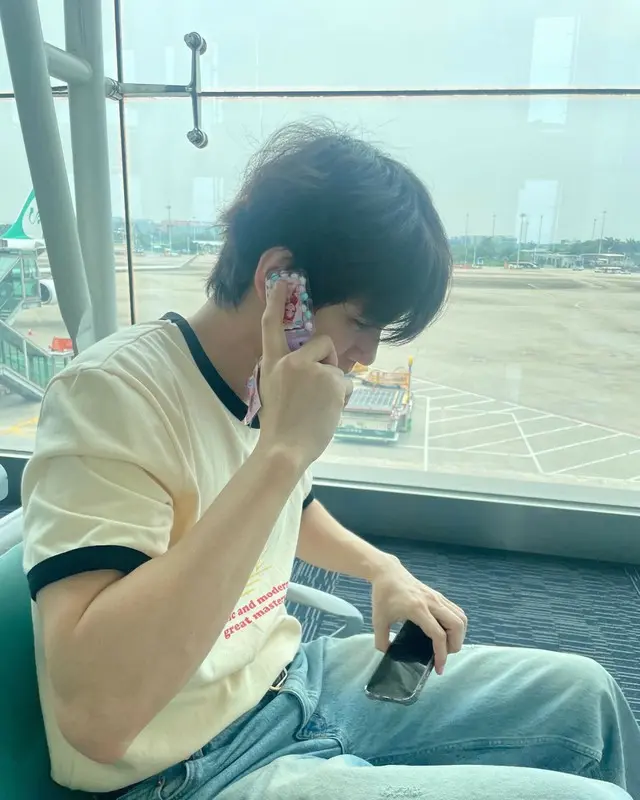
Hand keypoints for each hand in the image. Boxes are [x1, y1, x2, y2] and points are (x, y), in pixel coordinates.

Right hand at [257, 280, 351, 468]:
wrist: (284, 449)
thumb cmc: (279, 428)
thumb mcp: (272, 392)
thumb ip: (287, 374)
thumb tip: (309, 368)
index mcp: (272, 363)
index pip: (271, 326)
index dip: (275, 301)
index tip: (282, 280)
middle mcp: (292, 361)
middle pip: (323, 345)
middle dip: (328, 363)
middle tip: (316, 392)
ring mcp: (313, 369)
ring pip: (337, 369)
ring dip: (334, 388)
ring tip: (318, 410)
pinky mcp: (331, 380)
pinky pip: (346, 385)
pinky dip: (342, 400)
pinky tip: (328, 414)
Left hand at [371, 557, 466, 674]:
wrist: (388, 572)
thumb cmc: (383, 595)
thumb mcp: (378, 619)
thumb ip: (381, 640)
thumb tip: (388, 655)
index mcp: (417, 609)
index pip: (438, 634)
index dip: (441, 654)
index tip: (438, 668)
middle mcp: (431, 603)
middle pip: (456, 625)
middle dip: (455, 645)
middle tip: (444, 655)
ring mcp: (437, 597)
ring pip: (460, 617)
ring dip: (459, 635)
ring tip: (447, 645)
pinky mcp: (439, 595)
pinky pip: (456, 611)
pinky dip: (457, 625)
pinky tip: (447, 632)